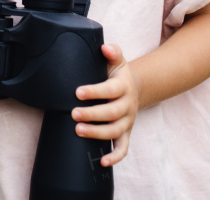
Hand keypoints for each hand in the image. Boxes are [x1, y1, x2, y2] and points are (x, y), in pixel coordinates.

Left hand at [73, 44, 139, 167]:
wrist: (135, 88)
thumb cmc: (118, 74)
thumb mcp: (118, 60)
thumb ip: (112, 52)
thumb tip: (105, 47)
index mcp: (124, 86)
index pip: (110, 90)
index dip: (94, 92)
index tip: (77, 92)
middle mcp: (127, 106)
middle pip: (112, 113)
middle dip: (93, 114)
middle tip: (74, 113)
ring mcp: (127, 121)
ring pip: (115, 132)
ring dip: (97, 133)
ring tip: (78, 131)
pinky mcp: (126, 133)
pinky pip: (123, 148)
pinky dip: (115, 157)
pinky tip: (102, 162)